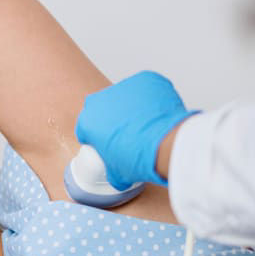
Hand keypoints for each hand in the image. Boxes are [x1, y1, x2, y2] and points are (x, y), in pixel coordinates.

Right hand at [74, 71, 195, 188]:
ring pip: (126, 97)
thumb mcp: (118, 175)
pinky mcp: (146, 79)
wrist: (166, 144)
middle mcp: (101, 99)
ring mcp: (124, 86)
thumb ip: (112, 171)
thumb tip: (118, 176)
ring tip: (148, 126)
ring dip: (134, 108)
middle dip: (113, 119)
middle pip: (104, 109)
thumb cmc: (140, 158)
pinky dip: (152, 99)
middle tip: (129, 135)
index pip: (88, 129)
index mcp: (88, 121)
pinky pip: (147, 89)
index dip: (99, 138)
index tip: (110, 145)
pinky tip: (160, 114)